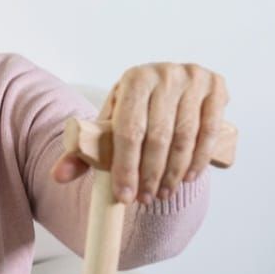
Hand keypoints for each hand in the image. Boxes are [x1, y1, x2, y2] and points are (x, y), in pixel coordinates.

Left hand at [50, 62, 229, 204]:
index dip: (126, 167)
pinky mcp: (216, 87)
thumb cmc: (134, 112)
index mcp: (133, 79)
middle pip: (158, 136)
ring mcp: (193, 79)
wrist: (166, 89)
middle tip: (144, 199)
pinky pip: (210, 130)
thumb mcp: (108, 126)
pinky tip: (188, 177)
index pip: (128, 130)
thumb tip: (58, 176)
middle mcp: (164, 74)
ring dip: (174, 172)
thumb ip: (81, 152)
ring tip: (162, 193)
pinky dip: (199, 159)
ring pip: (185, 136)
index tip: (124, 196)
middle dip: (150, 174)